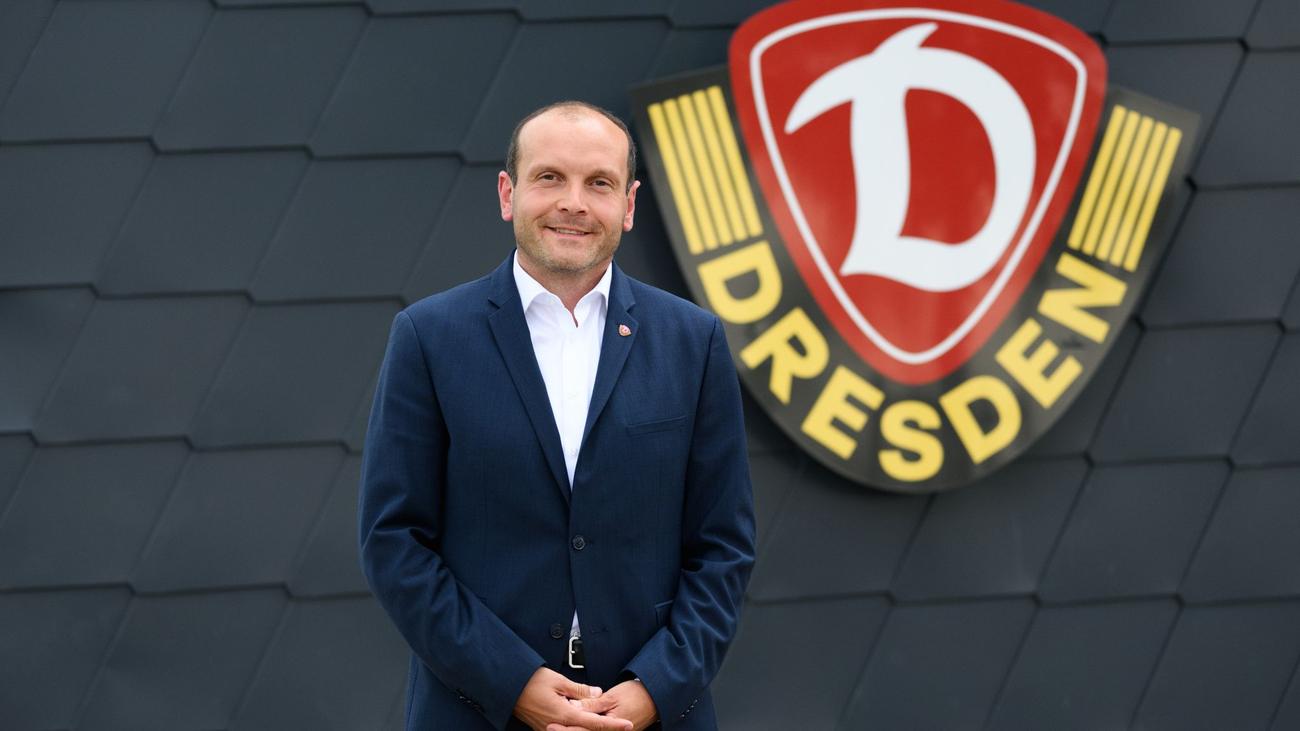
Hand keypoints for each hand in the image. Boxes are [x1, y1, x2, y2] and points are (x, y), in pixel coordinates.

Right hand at [514, 667, 632, 730]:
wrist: (507, 688)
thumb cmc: (530, 681)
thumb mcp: (558, 681)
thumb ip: (580, 690)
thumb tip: (598, 693)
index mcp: (563, 715)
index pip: (594, 723)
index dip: (613, 725)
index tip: (628, 725)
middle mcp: (557, 726)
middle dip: (605, 729)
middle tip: (622, 726)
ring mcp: (549, 730)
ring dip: (590, 728)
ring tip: (606, 723)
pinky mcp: (544, 728)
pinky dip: (578, 727)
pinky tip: (584, 721)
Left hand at [551, 679, 657, 730]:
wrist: (655, 698)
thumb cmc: (636, 694)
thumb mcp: (611, 697)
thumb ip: (592, 704)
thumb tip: (574, 708)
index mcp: (610, 726)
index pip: (583, 730)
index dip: (565, 729)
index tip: (550, 725)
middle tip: (549, 727)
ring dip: (575, 729)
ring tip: (557, 727)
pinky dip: (585, 728)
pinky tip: (575, 725)